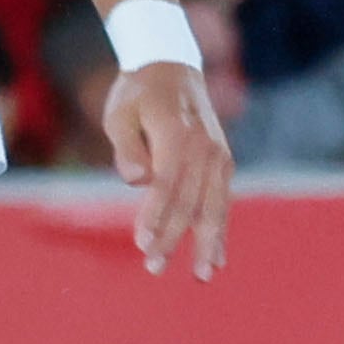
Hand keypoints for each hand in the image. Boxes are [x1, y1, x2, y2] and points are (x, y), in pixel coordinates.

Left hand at [104, 60, 231, 277]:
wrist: (172, 67)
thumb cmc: (138, 94)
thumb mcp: (119, 112)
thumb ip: (126, 146)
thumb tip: (137, 180)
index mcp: (177, 132)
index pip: (166, 182)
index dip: (155, 215)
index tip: (142, 243)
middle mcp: (204, 145)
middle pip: (190, 200)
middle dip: (173, 237)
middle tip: (154, 267)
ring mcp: (219, 155)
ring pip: (214, 206)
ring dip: (206, 243)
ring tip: (201, 275)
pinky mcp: (224, 163)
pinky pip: (223, 201)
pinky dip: (220, 231)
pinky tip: (217, 258)